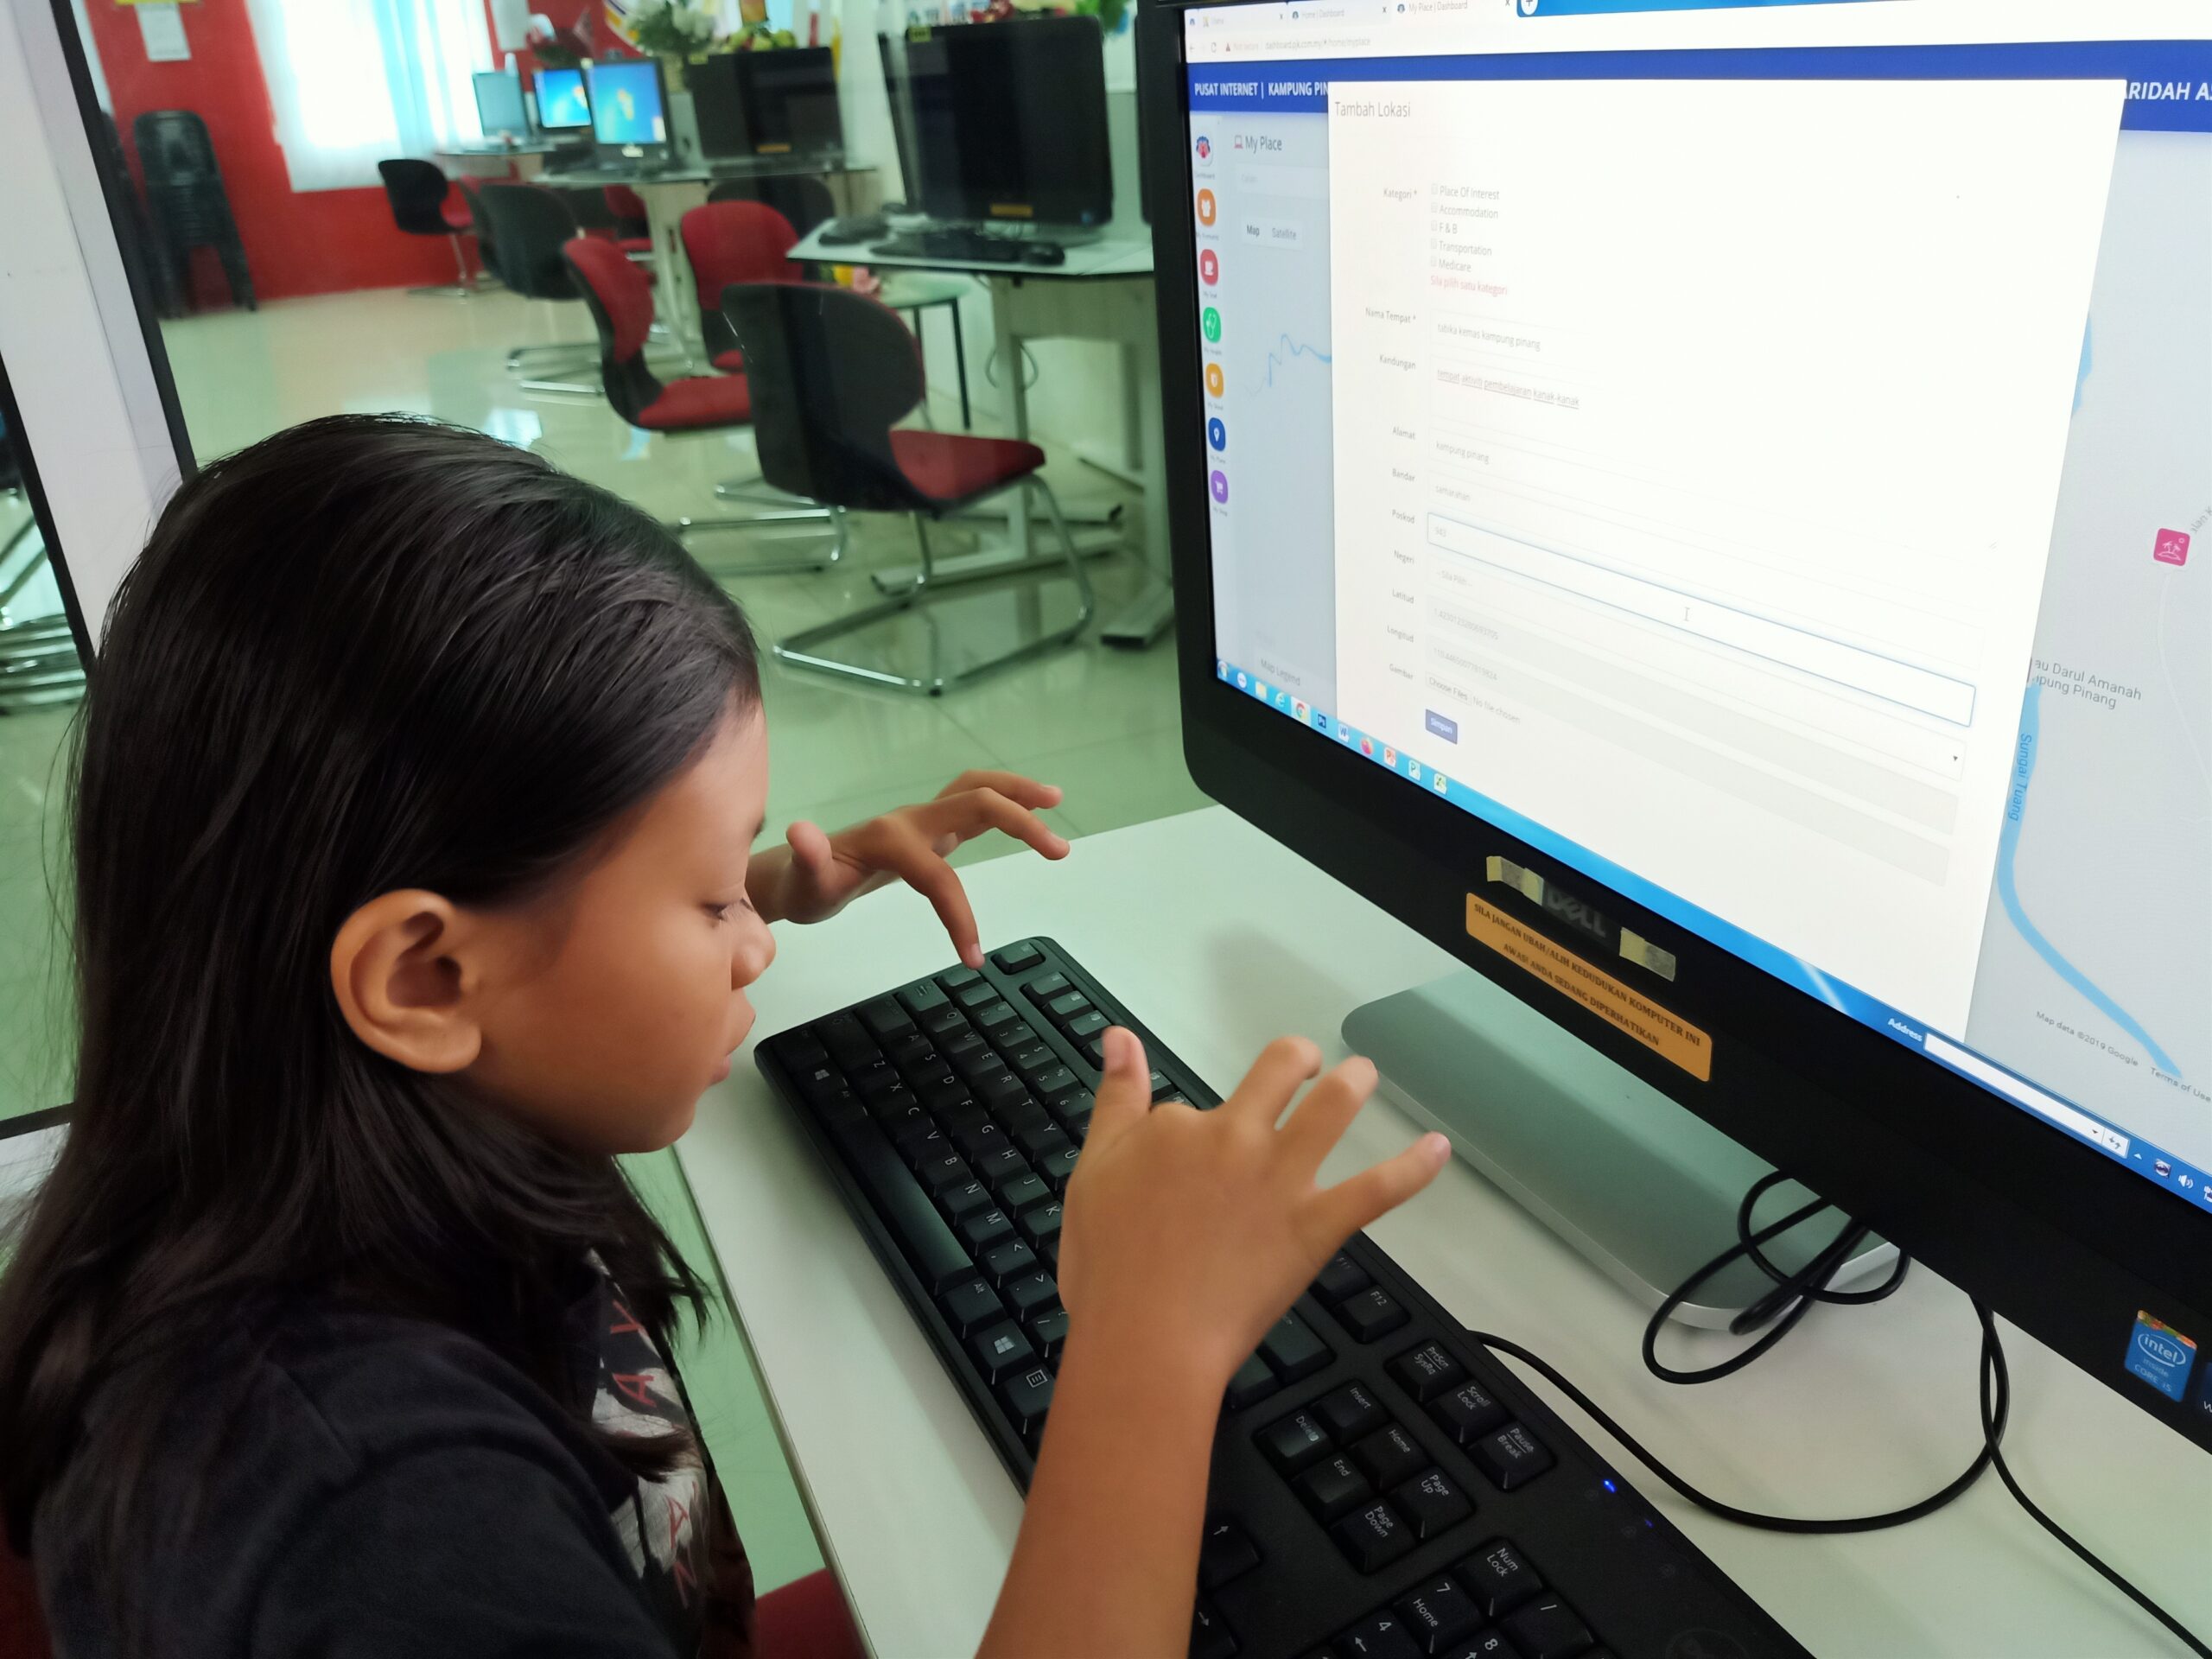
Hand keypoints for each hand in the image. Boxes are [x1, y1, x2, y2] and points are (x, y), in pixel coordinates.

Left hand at [747, 771, 1068, 966]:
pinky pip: (972, 805)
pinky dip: (1004, 802)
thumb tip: (801, 833)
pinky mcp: (928, 829)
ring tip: (1055, 800)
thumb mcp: (803, 882)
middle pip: (975, 803)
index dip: (960, 916)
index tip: (973, 959)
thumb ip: (808, 860)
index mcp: (891, 839)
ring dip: (1017, 794)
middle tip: (1060, 849)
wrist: (800, 873)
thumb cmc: (806, 887)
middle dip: (1019, 823)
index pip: (940, 875)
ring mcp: (922, 820)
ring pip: (976, 791)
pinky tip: (1029, 810)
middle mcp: (912, 820)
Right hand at [1056, 1028, 1449, 1396]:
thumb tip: (1119, 1036)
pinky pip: (1378, 1189)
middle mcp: (1236, 1137)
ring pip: (1332, 1108)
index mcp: (1179, 1126)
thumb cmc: (1108, 1267)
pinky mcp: (1317, 1225)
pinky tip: (1438, 1148)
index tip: (1180, 1169)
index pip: (1191, 1108)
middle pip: (1279, 1070)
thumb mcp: (1093, 1170)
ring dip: (1355, 1081)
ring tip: (1365, 1073)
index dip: (1188, 1134)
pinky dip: (1414, 1167)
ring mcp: (1282, 1179)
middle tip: (1307, 1064)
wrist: (1146, 1336)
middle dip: (1299, 1059)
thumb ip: (1115, 1099)